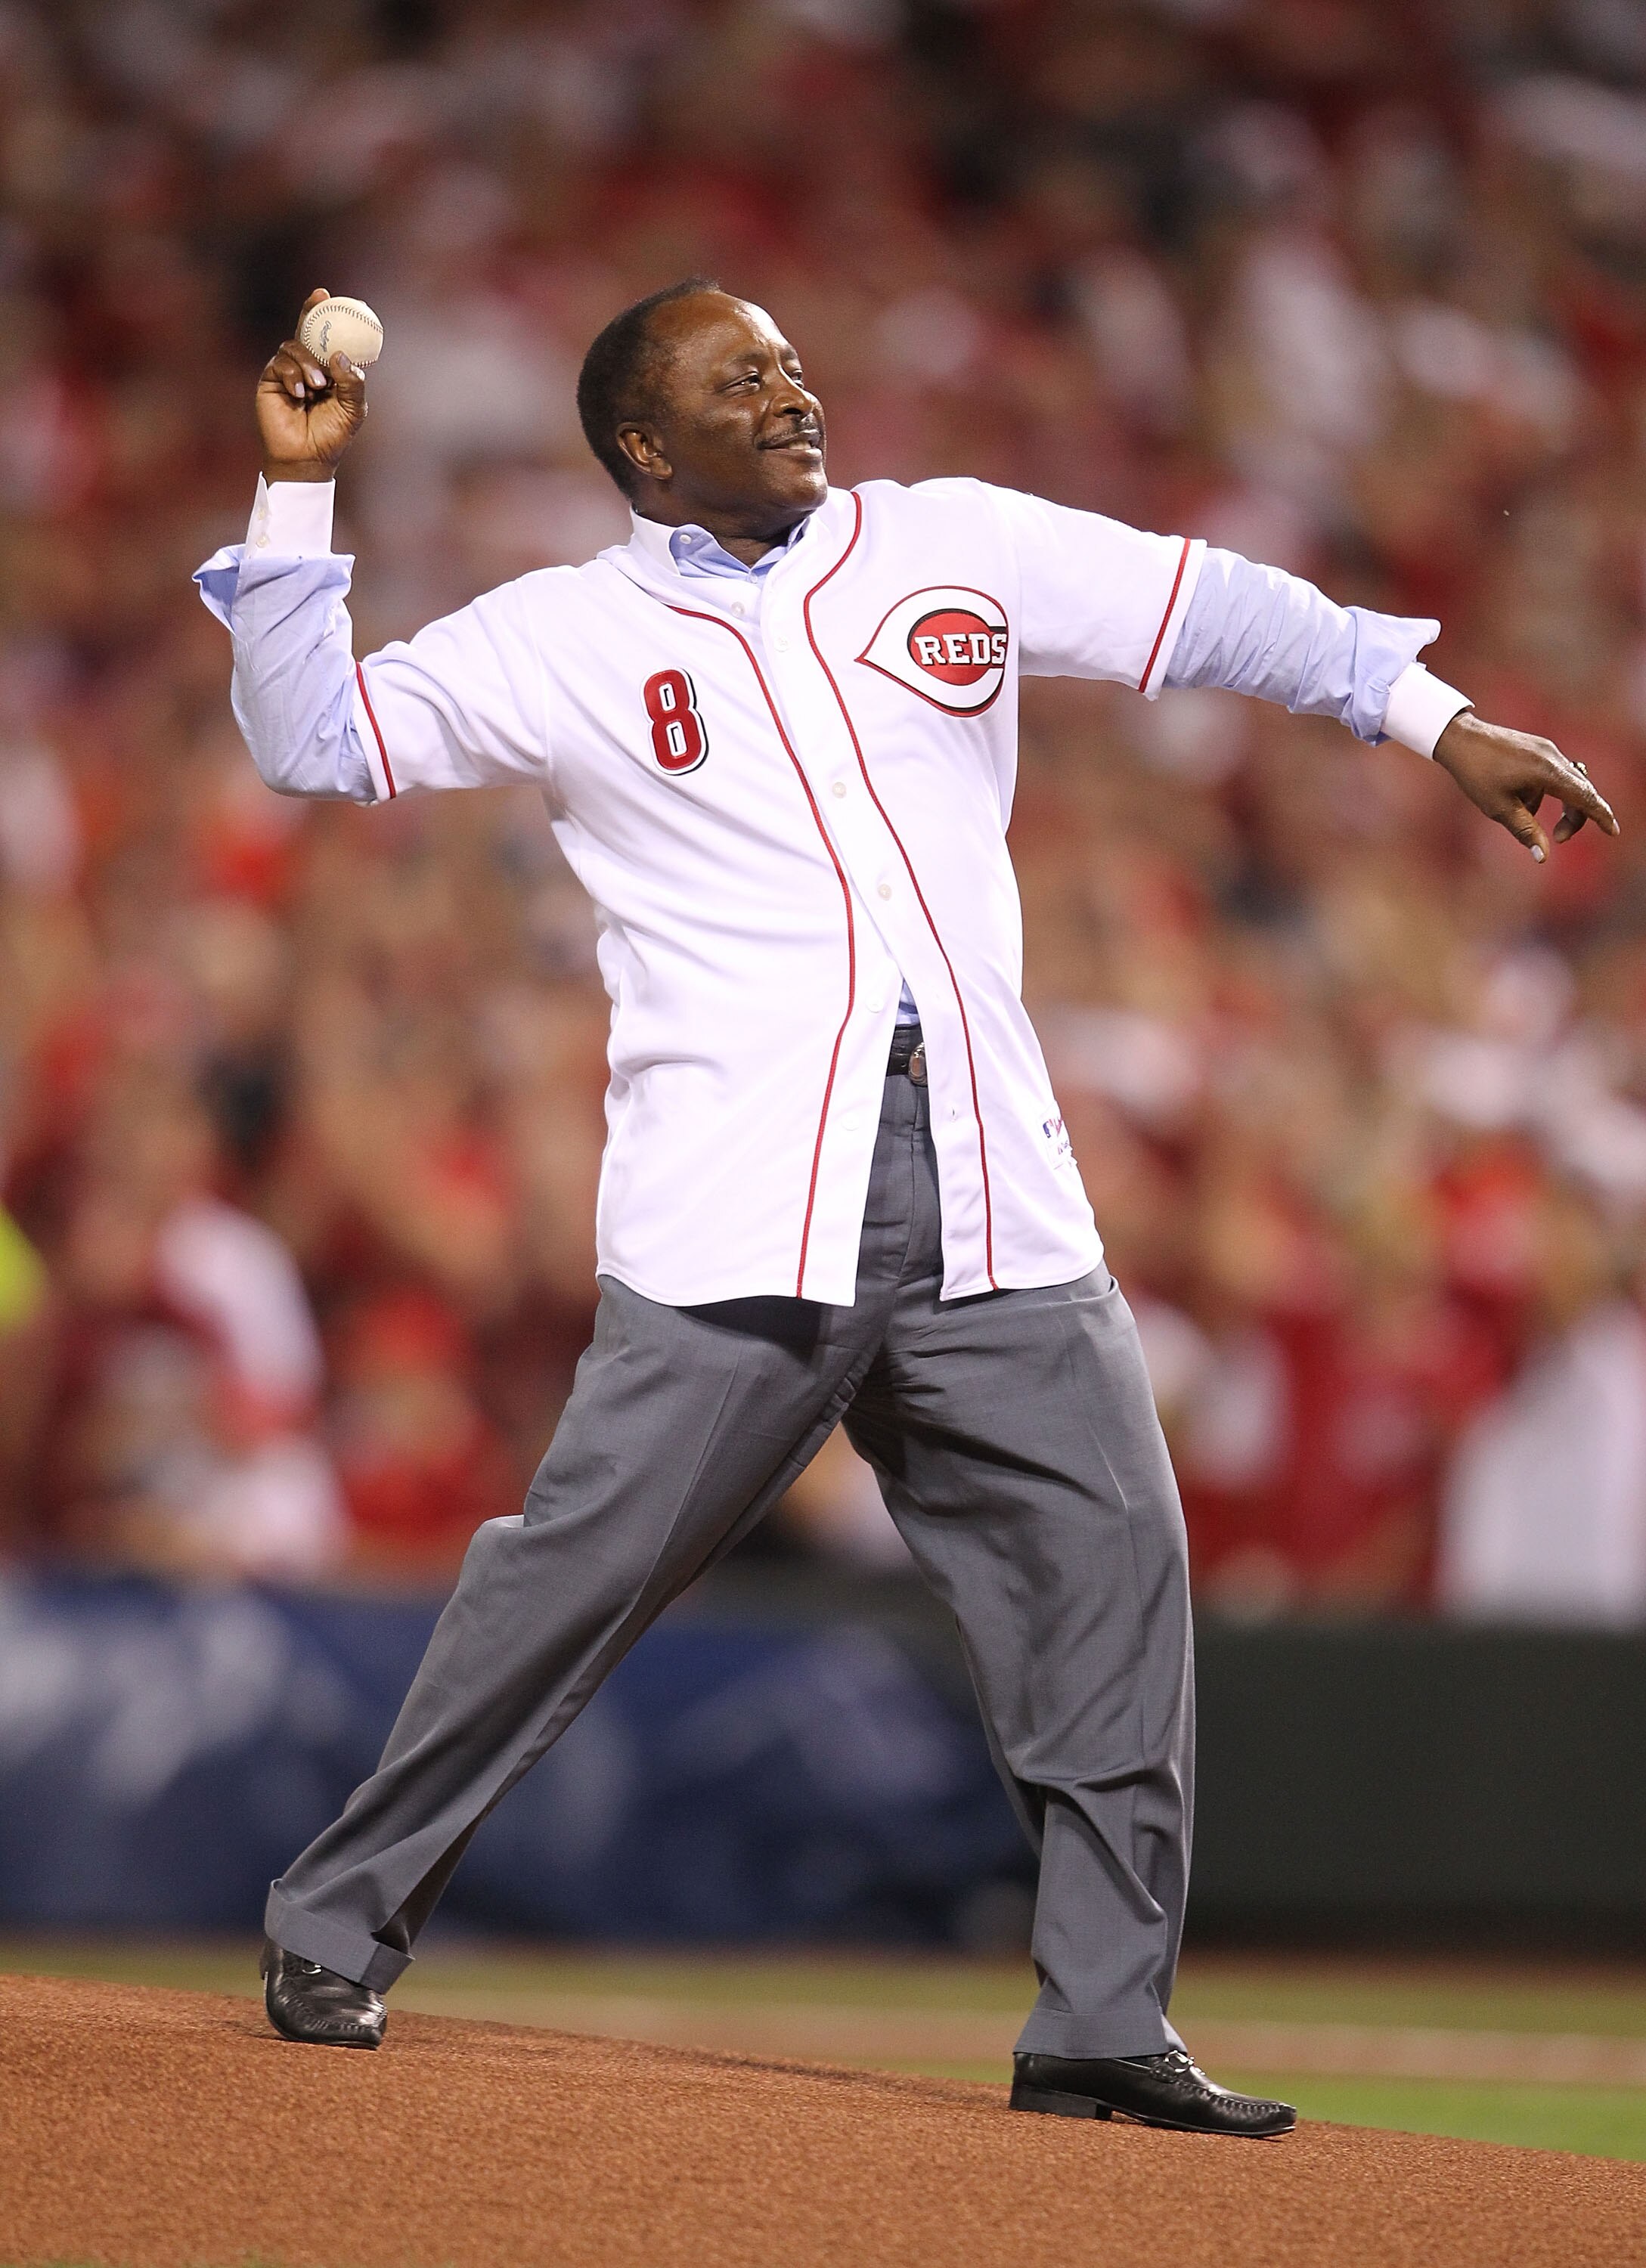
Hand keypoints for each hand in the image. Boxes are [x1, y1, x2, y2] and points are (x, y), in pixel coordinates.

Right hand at [256, 286, 367, 482]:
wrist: (307, 458)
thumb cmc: (332, 436)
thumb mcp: (352, 409)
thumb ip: (352, 382)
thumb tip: (339, 355)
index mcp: (328, 370)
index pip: (327, 338)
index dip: (327, 315)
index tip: (330, 296)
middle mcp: (307, 366)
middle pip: (305, 330)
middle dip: (311, 311)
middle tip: (319, 298)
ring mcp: (287, 371)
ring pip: (293, 347)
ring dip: (307, 362)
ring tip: (317, 387)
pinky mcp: (270, 380)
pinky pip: (279, 363)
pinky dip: (292, 375)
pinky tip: (299, 395)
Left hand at [1432, 710, 1618, 860]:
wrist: (1459, 738)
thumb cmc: (1476, 774)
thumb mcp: (1499, 808)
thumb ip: (1526, 831)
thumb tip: (1543, 857)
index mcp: (1547, 772)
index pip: (1584, 797)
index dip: (1600, 815)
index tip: (1612, 831)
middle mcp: (1553, 757)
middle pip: (1581, 791)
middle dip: (1575, 817)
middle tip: (1557, 838)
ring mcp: (1547, 750)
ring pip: (1567, 783)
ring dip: (1556, 804)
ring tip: (1522, 811)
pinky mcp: (1539, 748)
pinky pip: (1552, 774)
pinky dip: (1545, 791)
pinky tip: (1518, 796)